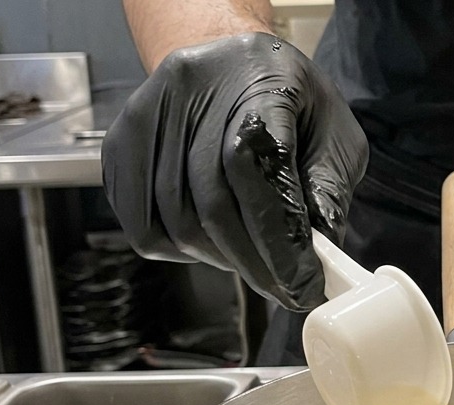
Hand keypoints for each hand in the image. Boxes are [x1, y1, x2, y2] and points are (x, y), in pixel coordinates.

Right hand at [102, 32, 367, 309]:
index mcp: (257, 81)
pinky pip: (141, 222)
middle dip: (254, 264)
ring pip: (176, 220)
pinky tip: (210, 245)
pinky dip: (179, 251)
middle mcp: (193, 90)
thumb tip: (323, 258)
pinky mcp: (120, 142)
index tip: (303, 285)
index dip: (278, 239)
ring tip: (253, 263)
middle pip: (213, 202)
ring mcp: (148, 113)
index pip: (256, 169)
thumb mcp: (334, 136)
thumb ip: (330, 193)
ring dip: (220, 260)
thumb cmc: (292, 102)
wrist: (234, 64)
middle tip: (285, 291)